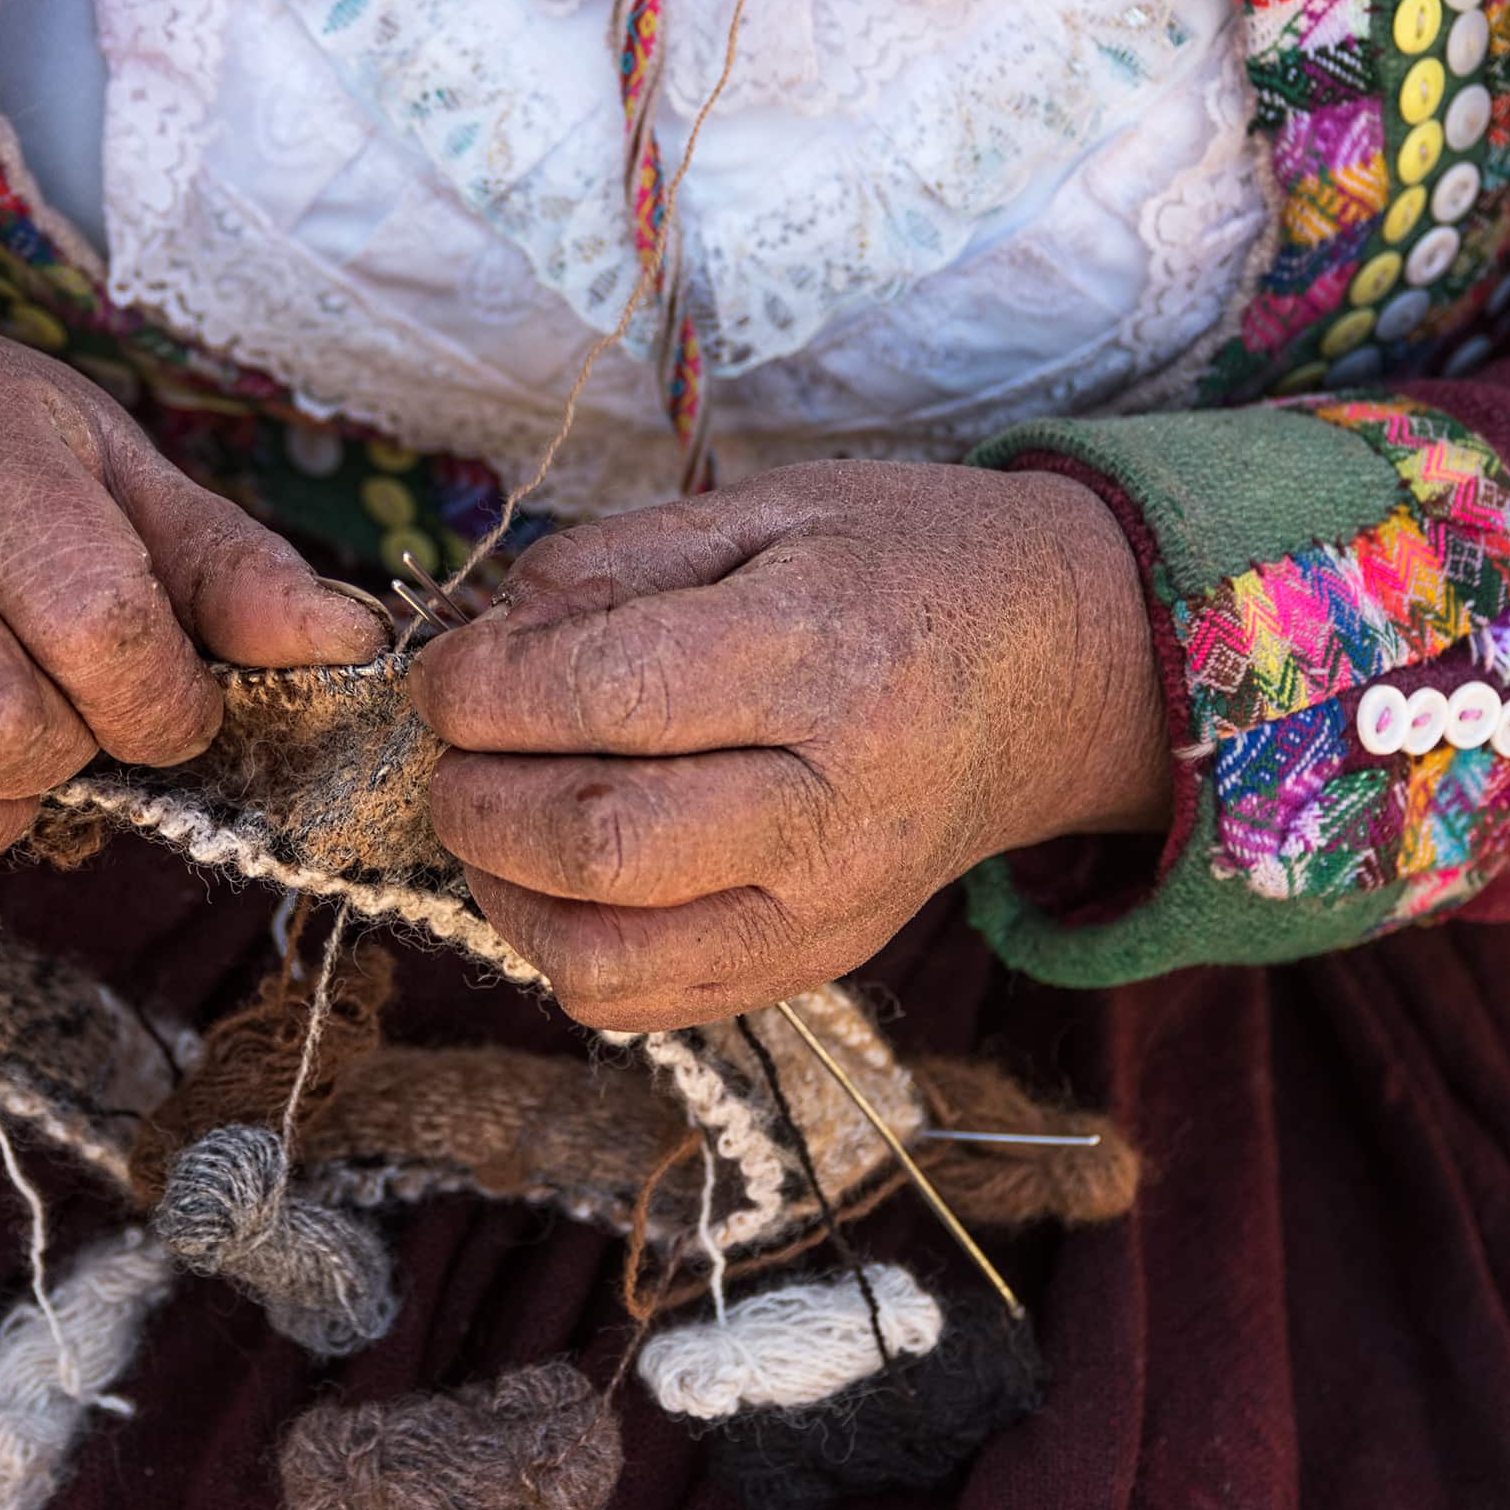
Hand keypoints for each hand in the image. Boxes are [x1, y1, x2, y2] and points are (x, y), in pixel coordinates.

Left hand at [408, 460, 1167, 1031]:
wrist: (1062, 670)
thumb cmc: (908, 566)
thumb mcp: (777, 507)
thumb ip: (622, 559)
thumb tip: (492, 631)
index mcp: (825, 652)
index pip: (608, 695)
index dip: (482, 688)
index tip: (446, 672)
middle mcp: (837, 800)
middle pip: (597, 841)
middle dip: (473, 795)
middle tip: (456, 746)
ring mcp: (831, 905)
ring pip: (606, 952)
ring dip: (501, 888)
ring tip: (493, 813)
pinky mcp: (818, 963)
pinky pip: (645, 1002)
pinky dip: (560, 951)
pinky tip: (553, 879)